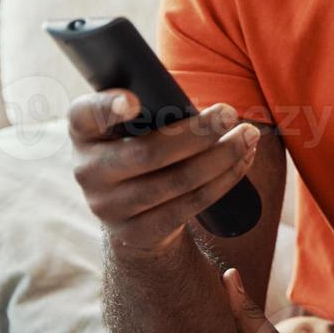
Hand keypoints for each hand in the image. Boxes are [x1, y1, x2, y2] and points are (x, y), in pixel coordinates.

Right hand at [69, 90, 260, 253]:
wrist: (133, 211)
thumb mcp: (134, 125)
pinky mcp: (137, 231)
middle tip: (231, 113)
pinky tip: (243, 160)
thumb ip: (152, 108)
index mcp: (85, 132)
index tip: (133, 100)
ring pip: (177, 181)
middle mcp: (88, 170)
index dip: (106, 107)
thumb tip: (207, 105)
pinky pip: (191, 203)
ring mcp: (109, 207)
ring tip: (248, 135)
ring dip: (222, 156)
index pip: (85, 115)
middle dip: (198, 133)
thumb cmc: (142, 146)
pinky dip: (224, 179)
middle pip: (148, 153)